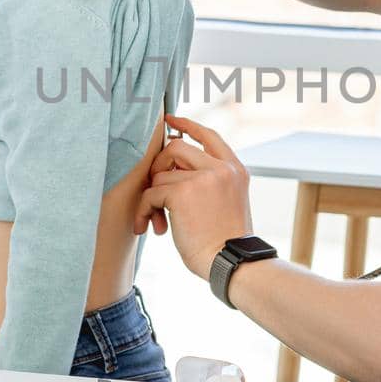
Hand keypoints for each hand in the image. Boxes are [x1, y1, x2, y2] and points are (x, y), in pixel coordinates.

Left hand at [136, 114, 253, 278]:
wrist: (231, 262)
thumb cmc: (226, 242)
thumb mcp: (229, 201)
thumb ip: (212, 181)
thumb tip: (175, 169)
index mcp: (235, 169)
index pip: (209, 135)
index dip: (187, 125)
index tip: (170, 120)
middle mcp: (221, 168)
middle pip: (176, 146)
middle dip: (159, 165)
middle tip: (156, 190)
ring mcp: (203, 178)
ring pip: (160, 174)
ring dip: (152, 198)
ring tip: (158, 221)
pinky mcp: (182, 193)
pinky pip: (151, 194)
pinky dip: (145, 211)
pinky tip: (152, 228)